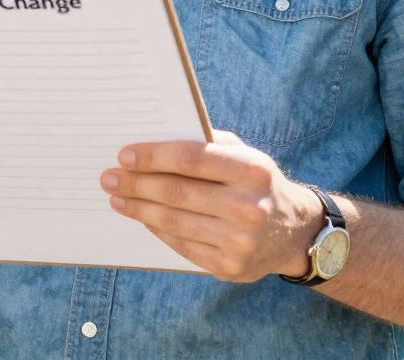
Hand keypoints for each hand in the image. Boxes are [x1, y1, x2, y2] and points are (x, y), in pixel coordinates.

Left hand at [99, 129, 324, 281]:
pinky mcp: (228, 267)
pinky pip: (180, 244)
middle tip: (109, 177)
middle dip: (136, 183)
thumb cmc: (257, 183)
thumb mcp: (246, 155)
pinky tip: (141, 216)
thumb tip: (156, 138)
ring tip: (117, 197)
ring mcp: (239, 241)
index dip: (154, 156)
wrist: (293, 233)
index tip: (125, 155)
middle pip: (177, 192)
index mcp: (252, 171)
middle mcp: (248, 207)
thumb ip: (208, 143)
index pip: (191, 159)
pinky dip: (156, 229)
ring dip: (138, 208)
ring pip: (174, 221)